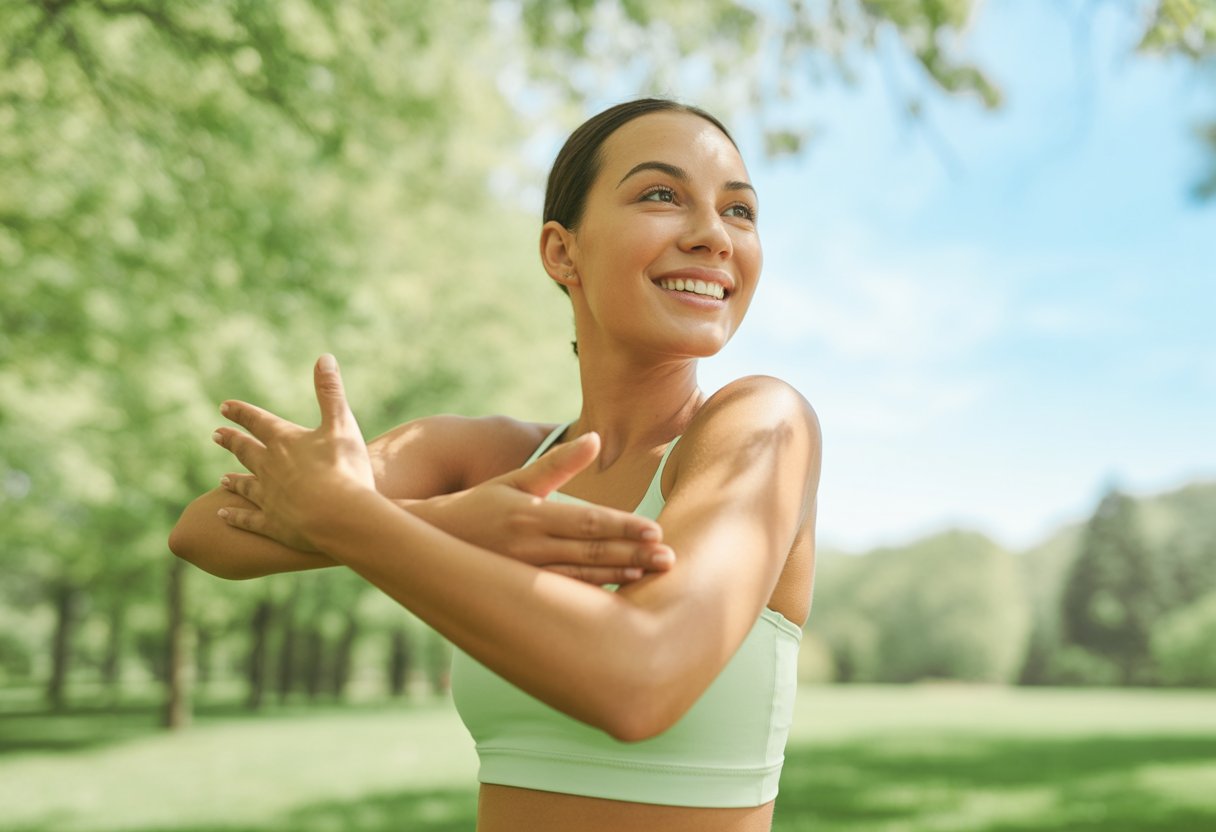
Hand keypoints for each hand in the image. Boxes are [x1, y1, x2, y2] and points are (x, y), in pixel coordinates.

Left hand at [211, 354, 374, 548]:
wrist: (338, 515)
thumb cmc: (344, 467)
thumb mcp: (341, 424)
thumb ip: (331, 392)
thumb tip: (324, 357)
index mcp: (285, 440)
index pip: (258, 421)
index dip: (242, 413)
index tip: (224, 407)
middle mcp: (269, 467)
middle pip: (246, 451)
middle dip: (232, 441)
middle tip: (215, 435)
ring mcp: (268, 497)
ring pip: (245, 485)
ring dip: (234, 480)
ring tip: (221, 478)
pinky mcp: (272, 524)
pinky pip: (248, 519)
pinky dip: (235, 516)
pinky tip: (222, 514)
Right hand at [414, 432, 674, 585]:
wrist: (427, 542)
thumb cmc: (476, 506)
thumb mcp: (516, 479)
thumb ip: (559, 463)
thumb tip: (596, 438)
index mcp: (531, 516)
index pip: (587, 523)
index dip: (622, 528)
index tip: (654, 531)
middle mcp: (530, 548)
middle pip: (591, 552)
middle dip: (633, 555)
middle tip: (669, 558)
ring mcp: (525, 575)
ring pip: (582, 578)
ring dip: (619, 576)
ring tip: (651, 574)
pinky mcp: (522, 593)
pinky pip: (565, 596)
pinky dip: (594, 595)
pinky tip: (619, 593)